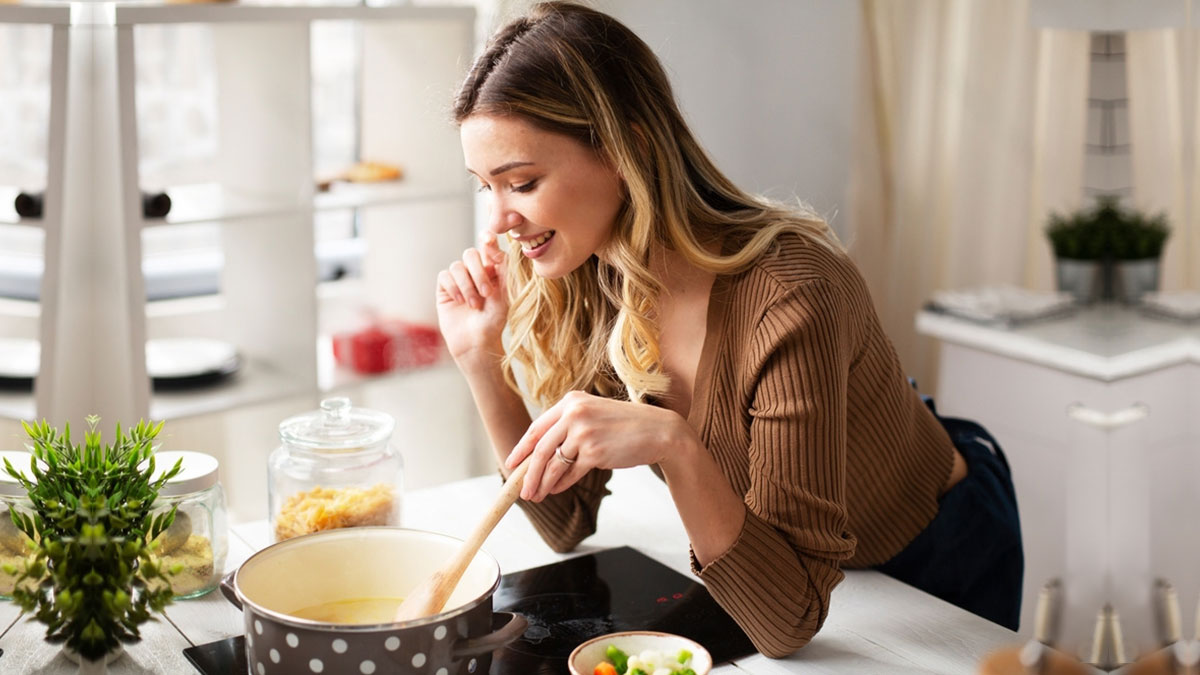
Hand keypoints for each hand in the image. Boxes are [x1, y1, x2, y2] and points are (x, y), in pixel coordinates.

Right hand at [436, 233, 509, 362]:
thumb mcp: (505, 295)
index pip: (489, 248)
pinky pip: (445, 276)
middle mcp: (475, 272)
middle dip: (479, 272)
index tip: (488, 239)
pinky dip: (454, 287)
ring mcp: (459, 279)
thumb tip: (496, 248)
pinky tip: (461, 302)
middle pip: (471, 254)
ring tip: (474, 305)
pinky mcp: (445, 288)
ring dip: (467, 285)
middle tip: (487, 293)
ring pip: (457, 266)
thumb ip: (503, 271)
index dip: (488, 240)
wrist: (477, 342)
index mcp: (493, 270)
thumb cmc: (494, 321)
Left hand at [504, 391, 696, 501]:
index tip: (511, 464)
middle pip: (540, 449)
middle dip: (528, 474)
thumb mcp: (593, 416)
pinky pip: (570, 473)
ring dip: (542, 484)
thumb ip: (568, 429)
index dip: (521, 448)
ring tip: (537, 496)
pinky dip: (561, 484)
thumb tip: (539, 457)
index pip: (536, 428)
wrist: (658, 430)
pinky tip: (556, 490)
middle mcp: (574, 414)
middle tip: (522, 491)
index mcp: (571, 401)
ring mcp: (583, 432)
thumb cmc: (625, 426)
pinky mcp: (594, 452)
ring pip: (553, 464)